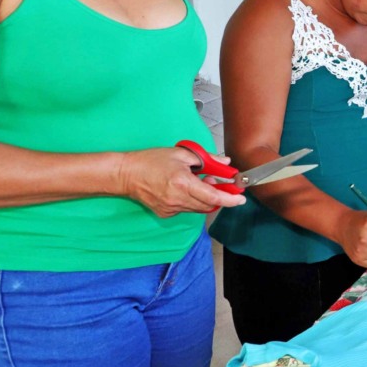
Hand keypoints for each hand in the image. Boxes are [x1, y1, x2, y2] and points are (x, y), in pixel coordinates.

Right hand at [119, 147, 246, 216]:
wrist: (125, 174)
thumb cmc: (151, 161)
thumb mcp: (181, 154)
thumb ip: (206, 159)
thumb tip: (225, 161)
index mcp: (182, 183)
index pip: (213, 197)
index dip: (230, 199)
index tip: (241, 199)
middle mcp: (178, 199)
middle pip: (208, 205)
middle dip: (219, 196)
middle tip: (217, 180)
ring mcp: (171, 208)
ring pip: (198, 208)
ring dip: (205, 198)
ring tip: (199, 181)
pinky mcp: (165, 213)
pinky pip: (187, 209)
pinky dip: (192, 201)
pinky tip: (185, 188)